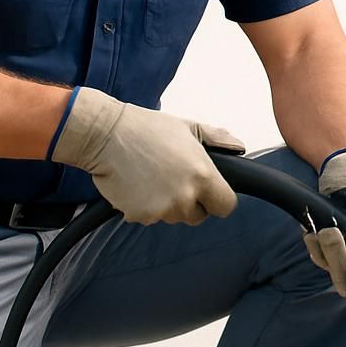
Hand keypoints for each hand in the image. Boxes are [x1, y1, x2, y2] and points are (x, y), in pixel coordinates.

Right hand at [50, 86, 242, 225]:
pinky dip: (146, 208)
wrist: (106, 135)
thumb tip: (239, 147)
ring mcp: (162, 209)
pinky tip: (139, 186)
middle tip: (175, 180)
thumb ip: (218, 139)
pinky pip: (150, 218)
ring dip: (168, 205)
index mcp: (203, 176)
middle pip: (199, 216)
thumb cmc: (147, 129)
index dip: (218, 200)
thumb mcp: (189, 127)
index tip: (210, 194)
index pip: (226, 206)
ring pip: (174, 217)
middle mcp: (185, 196)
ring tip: (155, 178)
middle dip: (192, 203)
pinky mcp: (140, 216)